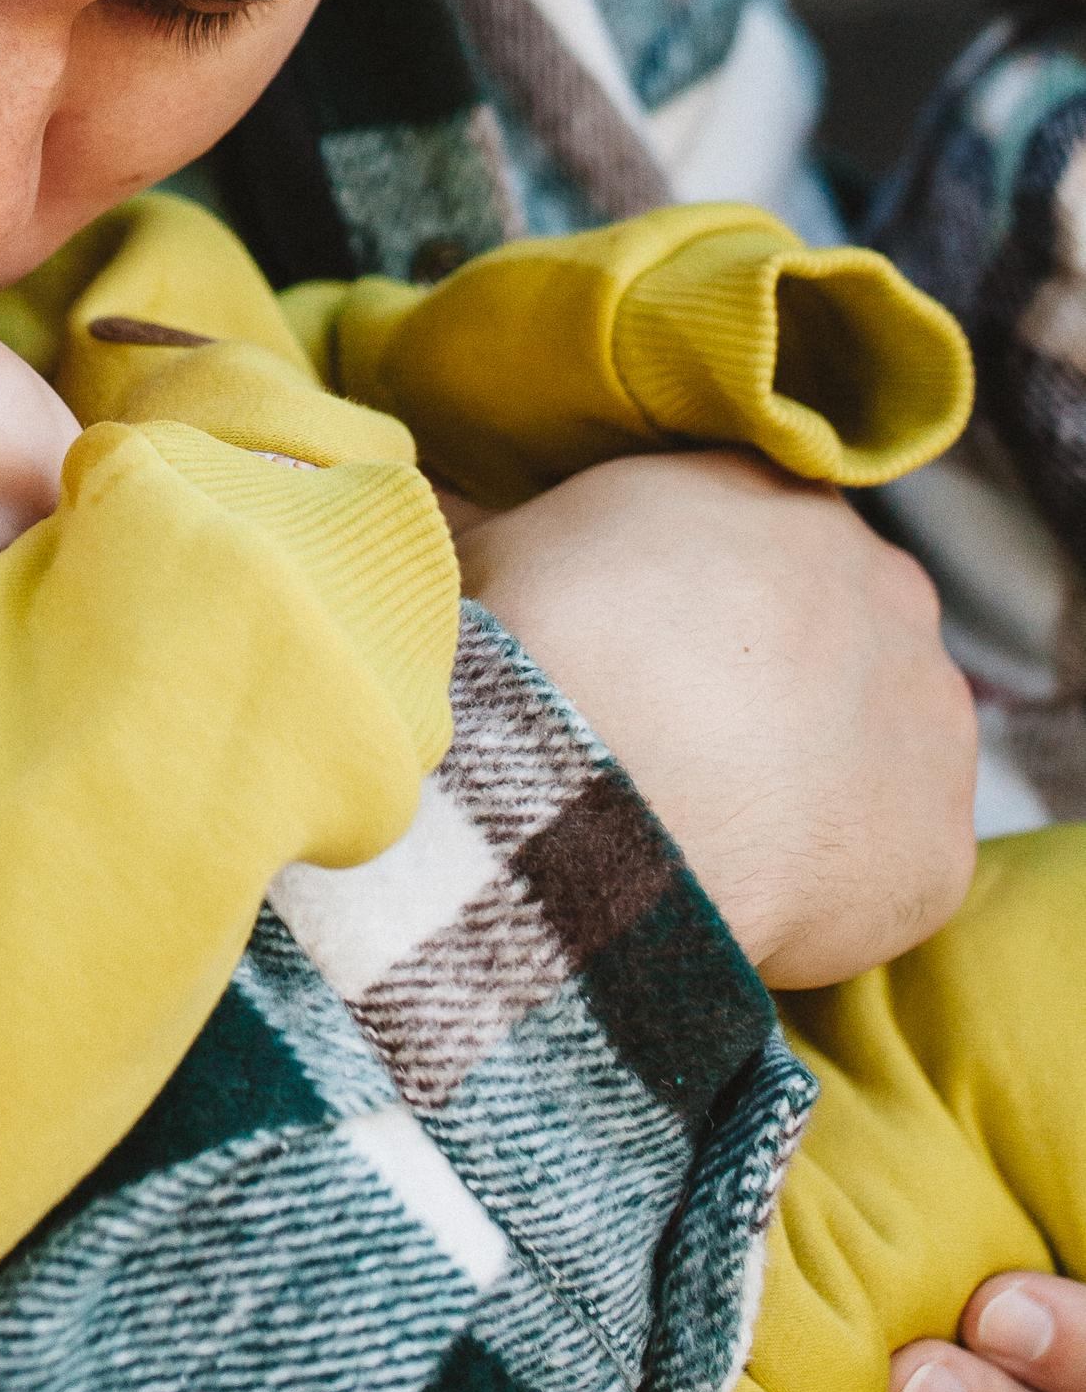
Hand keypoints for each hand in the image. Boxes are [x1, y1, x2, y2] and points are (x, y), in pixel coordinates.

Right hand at [454, 453, 977, 986]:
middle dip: (776, 683)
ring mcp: (927, 714)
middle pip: (839, 631)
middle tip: (677, 743)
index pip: (759, 530)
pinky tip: (746, 896)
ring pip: (879, 745)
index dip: (705, 598)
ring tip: (706, 828)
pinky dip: (830, 886)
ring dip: (816, 780)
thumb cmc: (531, 651)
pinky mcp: (938, 845)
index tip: (649, 648)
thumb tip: (453, 519)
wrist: (583, 795)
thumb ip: (499, 526)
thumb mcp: (487, 551)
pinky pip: (889, 865)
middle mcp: (880, 583)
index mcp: (772, 495)